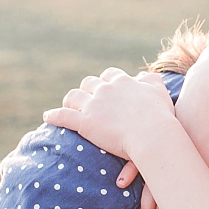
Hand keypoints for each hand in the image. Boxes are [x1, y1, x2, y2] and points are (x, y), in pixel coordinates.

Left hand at [42, 67, 175, 165]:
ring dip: (70, 101)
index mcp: (123, 82)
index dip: (106, 81)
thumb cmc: (160, 116)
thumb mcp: (159, 92)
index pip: (110, 75)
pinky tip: (48, 117)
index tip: (106, 87)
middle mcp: (105, 89)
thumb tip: (143, 77)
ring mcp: (94, 105)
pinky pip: (64, 116)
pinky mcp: (85, 123)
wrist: (152, 134)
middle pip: (89, 83)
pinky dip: (54, 115)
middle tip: (86, 99)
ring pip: (74, 97)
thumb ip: (151, 81)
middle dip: (86, 90)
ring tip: (67, 106)